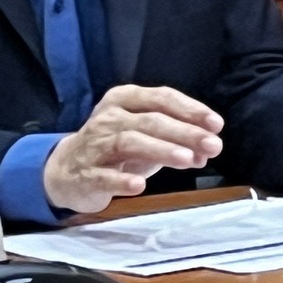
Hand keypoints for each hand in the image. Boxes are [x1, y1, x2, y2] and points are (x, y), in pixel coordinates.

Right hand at [43, 85, 223, 215]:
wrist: (66, 170)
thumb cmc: (115, 148)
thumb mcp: (147, 138)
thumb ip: (178, 140)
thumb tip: (208, 150)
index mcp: (125, 99)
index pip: (162, 97)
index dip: (191, 110)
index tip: (216, 125)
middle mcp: (108, 117)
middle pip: (150, 120)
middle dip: (184, 132)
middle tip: (212, 145)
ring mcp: (94, 144)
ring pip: (130, 142)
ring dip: (161, 149)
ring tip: (187, 159)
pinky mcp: (85, 173)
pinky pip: (104, 176)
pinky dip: (122, 180)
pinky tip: (140, 185)